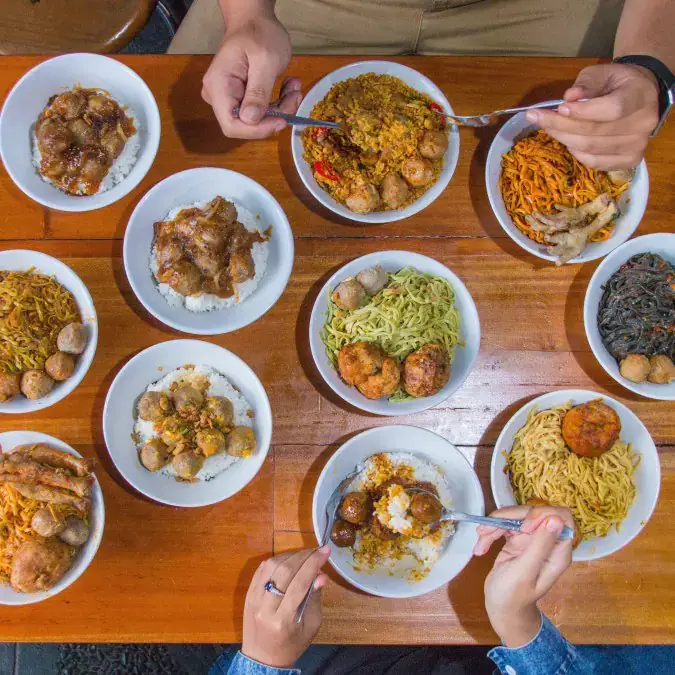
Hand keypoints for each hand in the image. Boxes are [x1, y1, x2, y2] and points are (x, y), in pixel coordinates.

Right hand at [201, 8, 301, 138]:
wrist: (254, 20)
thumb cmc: (259, 33)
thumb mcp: (265, 60)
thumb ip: (258, 91)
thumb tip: (250, 119)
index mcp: (219, 87)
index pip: (232, 125)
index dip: (257, 130)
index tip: (282, 119)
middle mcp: (218, 97)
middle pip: (245, 125)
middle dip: (273, 117)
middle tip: (294, 96)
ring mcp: (228, 99)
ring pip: (256, 121)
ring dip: (280, 108)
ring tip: (294, 87)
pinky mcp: (241, 99)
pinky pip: (260, 112)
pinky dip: (278, 103)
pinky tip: (289, 87)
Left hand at [242, 547, 330, 667]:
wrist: (261, 658)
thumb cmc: (291, 645)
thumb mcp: (311, 627)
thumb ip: (314, 599)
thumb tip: (321, 575)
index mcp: (283, 620)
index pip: (300, 583)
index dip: (314, 563)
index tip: (326, 551)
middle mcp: (265, 607)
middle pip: (285, 571)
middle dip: (304, 556)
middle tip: (317, 551)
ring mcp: (253, 599)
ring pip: (271, 566)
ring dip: (290, 556)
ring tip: (304, 557)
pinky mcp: (248, 593)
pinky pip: (261, 569)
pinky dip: (276, 560)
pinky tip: (288, 561)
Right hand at [473, 505, 573, 647]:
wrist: (500, 609)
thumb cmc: (513, 596)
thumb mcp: (525, 571)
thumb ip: (540, 545)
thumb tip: (556, 519)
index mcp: (557, 551)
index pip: (561, 517)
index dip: (542, 515)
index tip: (523, 527)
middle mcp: (547, 542)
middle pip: (534, 512)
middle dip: (509, 518)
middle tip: (488, 531)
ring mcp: (531, 539)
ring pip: (516, 516)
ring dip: (495, 525)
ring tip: (480, 542)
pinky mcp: (517, 539)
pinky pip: (504, 525)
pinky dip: (490, 532)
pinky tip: (480, 547)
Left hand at [527, 63, 659, 169]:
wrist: (639, 97)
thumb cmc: (617, 83)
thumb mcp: (603, 72)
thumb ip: (587, 82)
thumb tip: (569, 96)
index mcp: (640, 96)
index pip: (612, 109)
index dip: (584, 111)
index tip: (560, 107)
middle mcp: (643, 124)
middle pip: (595, 132)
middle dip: (561, 125)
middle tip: (538, 118)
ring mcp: (637, 146)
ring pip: (590, 148)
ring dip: (563, 138)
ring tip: (548, 127)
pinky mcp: (629, 161)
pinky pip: (594, 161)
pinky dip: (575, 152)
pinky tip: (567, 140)